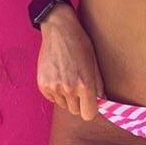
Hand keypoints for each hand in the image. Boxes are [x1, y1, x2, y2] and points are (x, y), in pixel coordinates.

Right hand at [36, 4, 106, 120]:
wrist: (59, 30)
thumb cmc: (80, 43)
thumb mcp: (94, 62)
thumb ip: (99, 85)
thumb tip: (102, 102)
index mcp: (84, 84)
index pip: (88, 115)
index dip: (90, 109)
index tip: (90, 102)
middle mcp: (68, 89)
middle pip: (76, 111)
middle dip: (79, 102)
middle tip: (79, 85)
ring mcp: (54, 87)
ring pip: (63, 105)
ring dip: (67, 96)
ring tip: (68, 76)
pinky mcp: (42, 85)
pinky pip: (52, 98)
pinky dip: (56, 91)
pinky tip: (58, 75)